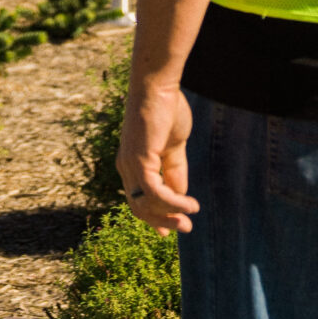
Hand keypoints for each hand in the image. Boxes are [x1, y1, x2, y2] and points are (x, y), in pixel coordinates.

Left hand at [115, 76, 198, 232]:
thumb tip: (180, 197)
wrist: (158, 86)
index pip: (139, 199)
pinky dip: (173, 203)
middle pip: (139, 207)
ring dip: (170, 215)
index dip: (154, 218)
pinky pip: (155, 193)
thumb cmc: (166, 110)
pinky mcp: (139, 161)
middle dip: (162, 222)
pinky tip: (190, 204)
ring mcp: (130, 165)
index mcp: (133, 164)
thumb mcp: (173, 147)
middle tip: (185, 228)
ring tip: (191, 216)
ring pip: (147, 204)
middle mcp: (126, 168)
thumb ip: (174, 171)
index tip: (170, 232)